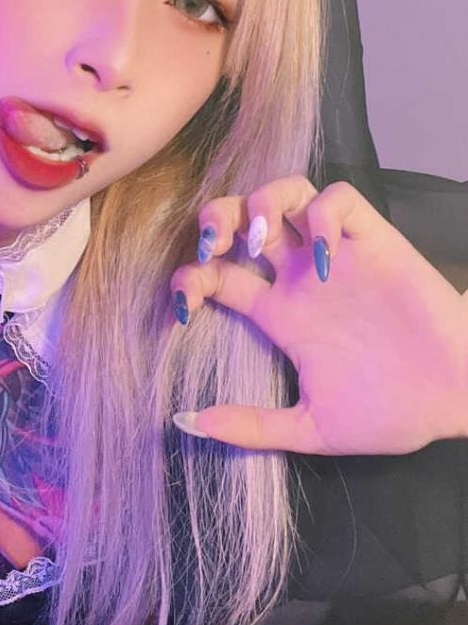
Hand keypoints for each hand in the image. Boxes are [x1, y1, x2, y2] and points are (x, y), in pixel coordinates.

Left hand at [168, 176, 467, 454]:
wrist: (455, 400)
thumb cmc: (389, 412)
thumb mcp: (312, 429)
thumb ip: (252, 427)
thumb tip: (187, 422)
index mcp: (279, 314)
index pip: (216, 276)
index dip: (189, 278)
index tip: (185, 307)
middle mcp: (300, 277)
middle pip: (238, 219)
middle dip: (214, 221)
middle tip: (211, 249)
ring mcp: (336, 256)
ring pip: (284, 194)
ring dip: (259, 205)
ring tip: (258, 243)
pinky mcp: (375, 243)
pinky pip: (339, 200)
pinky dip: (324, 216)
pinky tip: (325, 258)